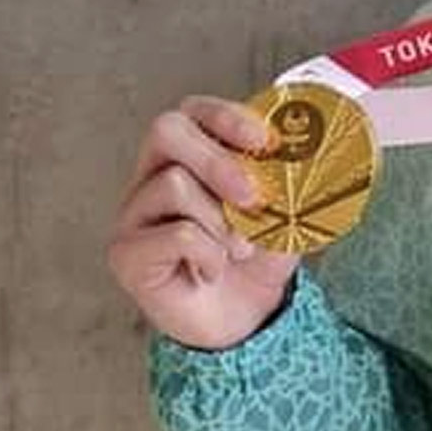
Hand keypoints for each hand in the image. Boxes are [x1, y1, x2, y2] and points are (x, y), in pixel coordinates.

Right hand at [108, 95, 301, 349]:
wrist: (243, 319)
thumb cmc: (255, 258)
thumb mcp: (283, 211)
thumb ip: (287, 180)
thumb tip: (305, 154)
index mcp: (190, 155)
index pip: (194, 110)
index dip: (226, 116)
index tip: (264, 140)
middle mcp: (152, 175)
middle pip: (167, 131)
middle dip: (217, 159)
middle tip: (254, 197)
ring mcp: (134, 213)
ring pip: (173, 184)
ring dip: (220, 220)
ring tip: (238, 250)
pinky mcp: (126, 253)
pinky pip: (174, 234)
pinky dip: (208, 254)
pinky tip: (211, 270)